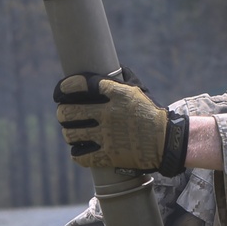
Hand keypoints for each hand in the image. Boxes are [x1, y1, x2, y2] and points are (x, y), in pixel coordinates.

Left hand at [54, 69, 188, 175]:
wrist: (167, 140)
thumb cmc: (151, 113)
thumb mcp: (139, 90)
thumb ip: (122, 78)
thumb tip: (111, 69)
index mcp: (115, 94)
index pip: (80, 85)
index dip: (64, 88)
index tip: (60, 92)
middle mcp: (108, 113)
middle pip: (69, 112)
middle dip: (62, 113)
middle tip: (64, 114)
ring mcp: (108, 136)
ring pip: (71, 135)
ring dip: (68, 133)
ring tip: (71, 133)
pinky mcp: (109, 155)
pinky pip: (81, 156)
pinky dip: (77, 153)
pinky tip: (80, 150)